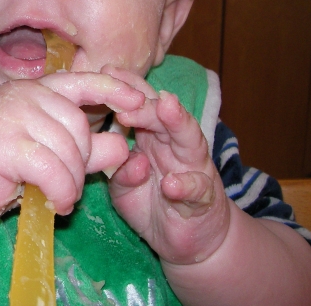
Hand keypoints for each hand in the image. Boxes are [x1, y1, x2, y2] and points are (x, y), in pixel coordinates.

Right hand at [0, 72, 142, 224]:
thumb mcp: (46, 154)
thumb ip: (84, 149)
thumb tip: (123, 146)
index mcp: (35, 91)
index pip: (82, 81)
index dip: (114, 89)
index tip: (139, 101)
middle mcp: (24, 96)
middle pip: (79, 126)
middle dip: (83, 162)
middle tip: (70, 185)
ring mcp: (11, 115)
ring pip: (67, 150)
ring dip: (71, 183)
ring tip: (62, 198)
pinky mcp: (3, 143)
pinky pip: (52, 169)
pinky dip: (61, 191)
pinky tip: (54, 203)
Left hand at [102, 65, 230, 265]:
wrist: (189, 239)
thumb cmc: (152, 203)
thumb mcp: (125, 188)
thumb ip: (120, 172)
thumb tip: (125, 159)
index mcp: (153, 137)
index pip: (141, 105)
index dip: (126, 88)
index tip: (105, 71)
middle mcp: (175, 145)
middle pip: (162, 115)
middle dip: (145, 101)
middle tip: (125, 92)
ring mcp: (193, 168)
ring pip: (188, 138)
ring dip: (176, 121)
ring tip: (164, 106)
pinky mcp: (204, 197)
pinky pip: (196, 189)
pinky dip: (185, 185)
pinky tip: (171, 184)